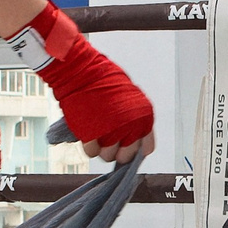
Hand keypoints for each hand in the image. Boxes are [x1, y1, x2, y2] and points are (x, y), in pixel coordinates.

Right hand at [5, 3, 154, 162]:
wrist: (81, 71)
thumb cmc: (103, 78)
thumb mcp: (129, 97)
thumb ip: (133, 117)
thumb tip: (131, 136)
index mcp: (143, 117)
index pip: (146, 147)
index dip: (136, 147)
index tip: (128, 145)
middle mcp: (130, 127)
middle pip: (126, 156)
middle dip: (117, 150)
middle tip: (109, 139)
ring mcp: (111, 133)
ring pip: (108, 156)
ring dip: (101, 147)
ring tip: (97, 132)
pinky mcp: (90, 136)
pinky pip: (92, 152)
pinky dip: (89, 145)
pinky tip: (88, 133)